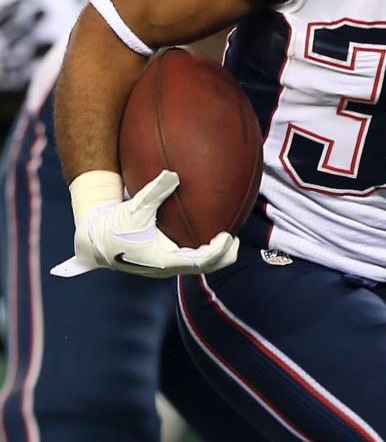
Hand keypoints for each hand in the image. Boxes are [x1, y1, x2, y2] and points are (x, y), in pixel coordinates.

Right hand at [53, 170, 238, 278]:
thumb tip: (172, 173)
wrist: (94, 242)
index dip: (218, 251)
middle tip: (235, 239)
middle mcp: (168, 268)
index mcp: (164, 260)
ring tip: (228, 239)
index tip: (228, 236)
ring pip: (198, 266)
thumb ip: (154, 192)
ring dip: (215, 255)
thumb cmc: (114, 226)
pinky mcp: (163, 262)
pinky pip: (189, 259)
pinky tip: (207, 234)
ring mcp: (166, 267)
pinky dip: (203, 251)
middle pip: (205, 268)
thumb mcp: (134, 208)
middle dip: (223, 256)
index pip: (200, 261)